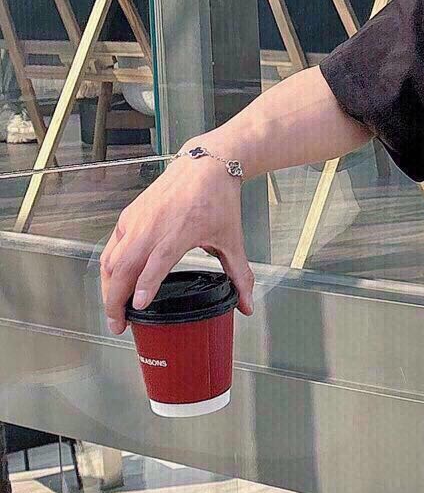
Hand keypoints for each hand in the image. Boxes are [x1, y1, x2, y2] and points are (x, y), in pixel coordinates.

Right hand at [100, 148, 255, 335]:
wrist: (204, 166)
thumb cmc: (218, 200)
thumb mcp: (232, 240)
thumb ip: (239, 275)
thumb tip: (246, 306)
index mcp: (179, 233)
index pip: (156, 263)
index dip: (145, 285)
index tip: (139, 305)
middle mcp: (152, 227)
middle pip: (124, 267)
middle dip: (116, 300)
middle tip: (119, 326)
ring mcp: (136, 221)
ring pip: (112, 259)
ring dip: (108, 287)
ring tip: (115, 311)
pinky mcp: (128, 216)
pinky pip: (111, 247)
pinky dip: (108, 268)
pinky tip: (112, 284)